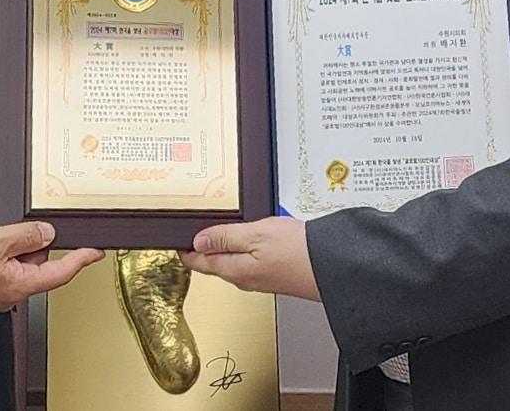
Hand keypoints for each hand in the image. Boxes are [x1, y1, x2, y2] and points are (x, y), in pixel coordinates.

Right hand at [0, 202, 102, 311]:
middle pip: (35, 261)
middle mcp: (8, 292)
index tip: (94, 252)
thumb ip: (27, 234)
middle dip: (28, 237)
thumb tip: (47, 233)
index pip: (60, 273)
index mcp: (18, 286)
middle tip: (17, 222)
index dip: (80, 260)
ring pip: (13, 255)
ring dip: (5, 234)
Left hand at [180, 216, 319, 300]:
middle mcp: (245, 278)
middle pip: (214, 263)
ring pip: (231, 262)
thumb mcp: (256, 235)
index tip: (175, 238)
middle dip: (201, 247)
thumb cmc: (299, 252)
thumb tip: (198, 241)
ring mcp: (260, 278)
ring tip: (212, 231)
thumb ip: (225, 237)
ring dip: (221, 246)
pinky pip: (248, 261)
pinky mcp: (275, 274)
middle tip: (190, 231)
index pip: (200, 262)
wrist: (333, 268)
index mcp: (235, 270)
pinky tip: (245, 237)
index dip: (185, 249)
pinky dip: (240, 248)